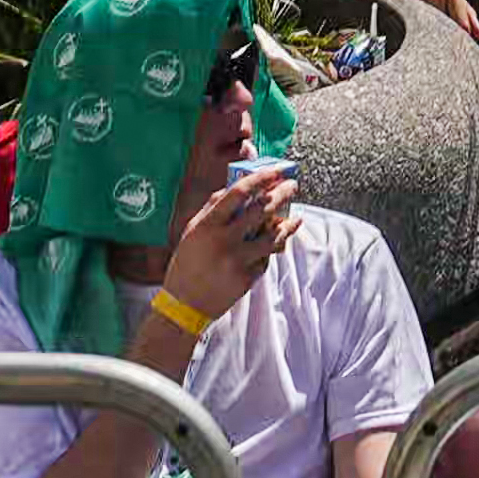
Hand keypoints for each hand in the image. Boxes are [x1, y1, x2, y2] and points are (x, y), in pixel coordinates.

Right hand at [152, 156, 299, 329]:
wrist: (183, 306)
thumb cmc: (187, 263)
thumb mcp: (192, 231)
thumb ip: (213, 207)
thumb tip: (236, 186)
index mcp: (208, 226)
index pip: (238, 193)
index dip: (260, 179)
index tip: (276, 171)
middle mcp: (224, 241)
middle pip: (262, 210)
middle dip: (282, 193)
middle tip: (293, 185)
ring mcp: (237, 261)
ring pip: (273, 236)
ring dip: (287, 224)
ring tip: (295, 218)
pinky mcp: (246, 279)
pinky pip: (265, 258)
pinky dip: (271, 249)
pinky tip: (275, 243)